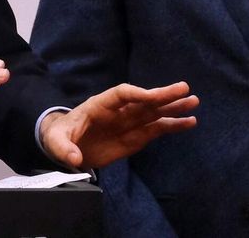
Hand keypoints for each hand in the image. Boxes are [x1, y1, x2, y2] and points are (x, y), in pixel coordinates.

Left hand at [39, 81, 198, 169]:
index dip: (136, 95)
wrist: (64, 145)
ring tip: (193, 102)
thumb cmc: (59, 137)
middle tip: (184, 89)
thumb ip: (63, 149)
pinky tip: (189, 122)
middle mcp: (117, 111)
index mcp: (98, 106)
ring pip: (153, 113)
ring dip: (172, 108)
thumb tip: (75, 159)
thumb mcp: (55, 142)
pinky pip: (155, 129)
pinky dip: (171, 125)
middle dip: (162, 95)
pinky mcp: (134, 137)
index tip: (152, 97)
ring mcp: (127, 123)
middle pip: (142, 100)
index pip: (120, 94)